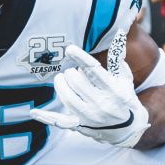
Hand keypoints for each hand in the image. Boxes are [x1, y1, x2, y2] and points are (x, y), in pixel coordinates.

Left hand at [28, 30, 149, 148]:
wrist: (130, 130)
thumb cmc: (125, 99)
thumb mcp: (125, 80)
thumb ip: (118, 58)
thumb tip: (119, 34)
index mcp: (113, 90)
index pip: (93, 70)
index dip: (80, 58)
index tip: (69, 49)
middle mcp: (101, 104)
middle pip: (76, 81)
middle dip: (70, 73)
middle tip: (71, 72)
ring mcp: (90, 117)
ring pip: (66, 96)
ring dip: (61, 84)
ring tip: (62, 79)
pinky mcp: (80, 126)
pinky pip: (60, 122)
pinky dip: (46, 117)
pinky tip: (34, 112)